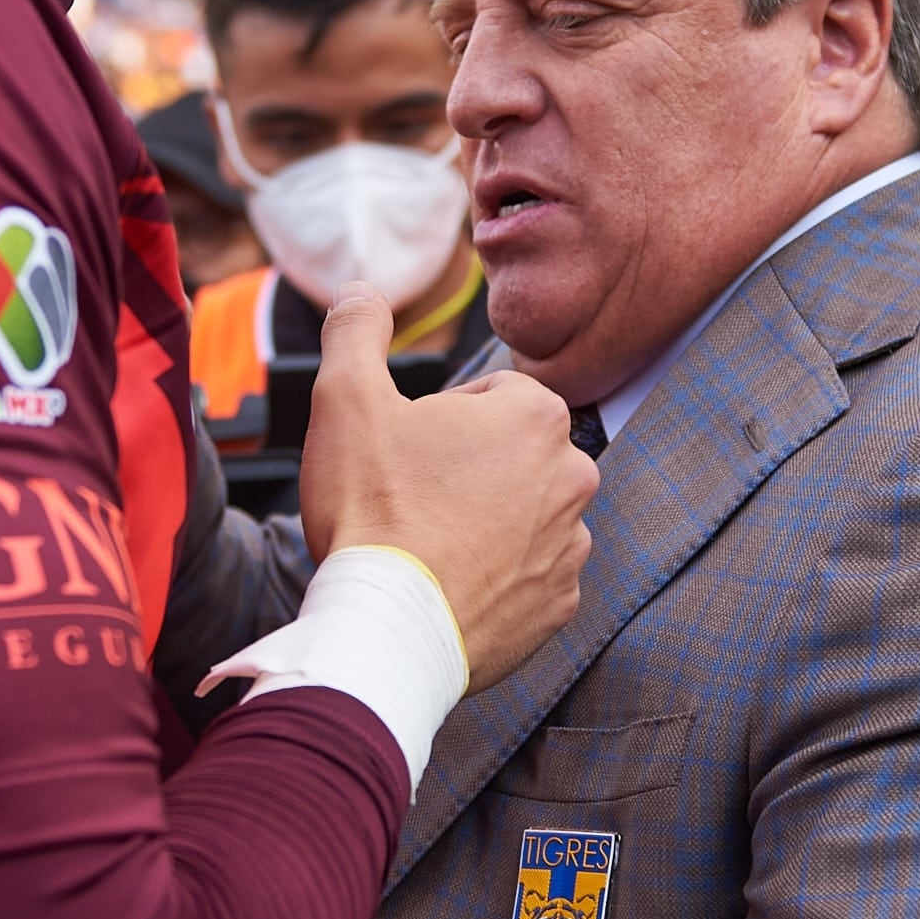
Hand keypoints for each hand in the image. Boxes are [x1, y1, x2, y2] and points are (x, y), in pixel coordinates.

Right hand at [298, 282, 593, 692]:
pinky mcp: (559, 606)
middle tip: (410, 498)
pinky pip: (528, 578)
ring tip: (426, 546)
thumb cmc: (370, 506)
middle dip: (468, 470)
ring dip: (485, 524)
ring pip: (522, 516)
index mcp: (536, 416)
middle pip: (511, 456)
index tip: (406, 452)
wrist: (385, 625)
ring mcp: (571, 546)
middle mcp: (574, 476)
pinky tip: (447, 586)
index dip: (440, 420)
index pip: (491, 396)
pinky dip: (495, 580)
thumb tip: (360, 293)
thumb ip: (356, 331)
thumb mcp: (345, 397)